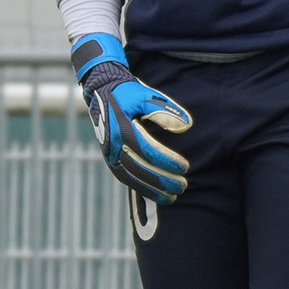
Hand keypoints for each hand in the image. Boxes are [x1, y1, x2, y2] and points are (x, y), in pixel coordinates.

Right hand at [71, 32, 192, 204]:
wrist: (101, 91)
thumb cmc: (129, 94)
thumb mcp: (146, 96)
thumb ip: (166, 110)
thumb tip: (187, 126)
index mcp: (123, 128)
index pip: (148, 150)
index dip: (167, 161)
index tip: (185, 167)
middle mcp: (114, 143)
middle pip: (140, 168)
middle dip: (163, 180)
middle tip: (183, 185)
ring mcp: (109, 153)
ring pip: (131, 178)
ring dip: (152, 190)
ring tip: (173, 197)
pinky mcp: (109, 159)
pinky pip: (124, 178)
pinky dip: (140, 188)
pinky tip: (156, 195)